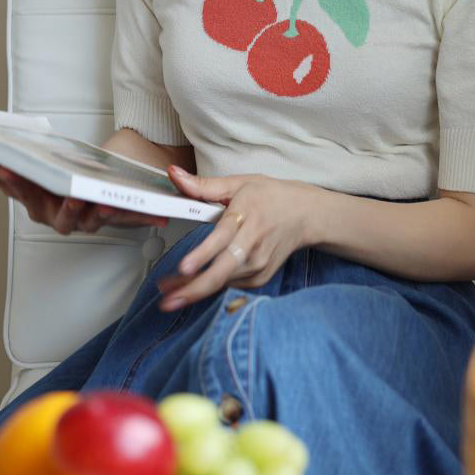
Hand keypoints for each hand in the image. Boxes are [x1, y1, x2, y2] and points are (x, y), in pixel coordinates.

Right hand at [0, 151, 168, 234]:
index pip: (25, 195)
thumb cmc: (62, 179)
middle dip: (61, 204)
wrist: (100, 184)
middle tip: (66, 193)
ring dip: (97, 213)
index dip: (15, 184)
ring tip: (102, 202)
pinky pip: (131, 219)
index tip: (7, 170)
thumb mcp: (31, 170)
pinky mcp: (121, 215)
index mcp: (42, 206)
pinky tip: (157, 216)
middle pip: (60, 214)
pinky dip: (143, 218)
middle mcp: (65, 218)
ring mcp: (93, 219)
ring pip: (93, 220)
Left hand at [156, 166, 319, 310]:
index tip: (184, 268)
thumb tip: (174, 175)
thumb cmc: (272, 197)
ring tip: (169, 293)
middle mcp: (254, 244)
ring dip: (194, 290)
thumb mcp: (239, 183)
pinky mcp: (260, 277)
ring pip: (222, 282)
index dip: (203, 255)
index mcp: (246, 216)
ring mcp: (258, 264)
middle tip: (168, 300)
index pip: (222, 238)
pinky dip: (209, 287)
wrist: (306, 215)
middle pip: (223, 271)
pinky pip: (229, 285)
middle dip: (194, 288)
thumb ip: (203, 185)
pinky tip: (191, 286)